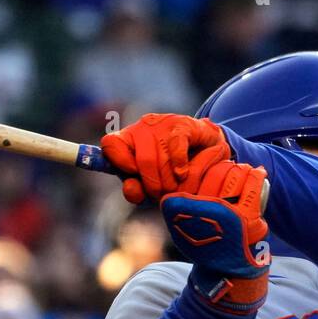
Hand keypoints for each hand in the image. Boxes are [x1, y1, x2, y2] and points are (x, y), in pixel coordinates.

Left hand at [100, 114, 231, 204]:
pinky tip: (182, 174)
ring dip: (169, 182)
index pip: (111, 144)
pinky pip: (177, 147)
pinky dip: (179, 166)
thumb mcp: (150, 184)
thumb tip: (132, 189)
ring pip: (160, 158)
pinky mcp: (185, 125)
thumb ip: (136, 190)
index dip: (119, 162)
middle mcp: (144, 127)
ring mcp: (165, 123)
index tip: (133, 176)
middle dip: (153, 185)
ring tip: (176, 189)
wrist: (207, 152)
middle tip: (162, 195)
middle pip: (142, 160)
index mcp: (130, 139)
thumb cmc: (172, 173)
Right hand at [161, 160, 269, 315]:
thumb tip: (179, 185)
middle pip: (216, 172)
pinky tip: (258, 172)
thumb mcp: (180, 230)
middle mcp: (203, 207)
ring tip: (244, 171)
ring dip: (241, 170)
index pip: (196, 174)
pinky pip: (252, 185)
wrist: (224, 271)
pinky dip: (256, 175)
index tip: (212, 170)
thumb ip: (177, 208)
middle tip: (230, 170)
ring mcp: (225, 210)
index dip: (205, 168)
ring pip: (234, 176)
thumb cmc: (204, 248)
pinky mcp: (245, 215)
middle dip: (224, 168)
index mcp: (184, 207)